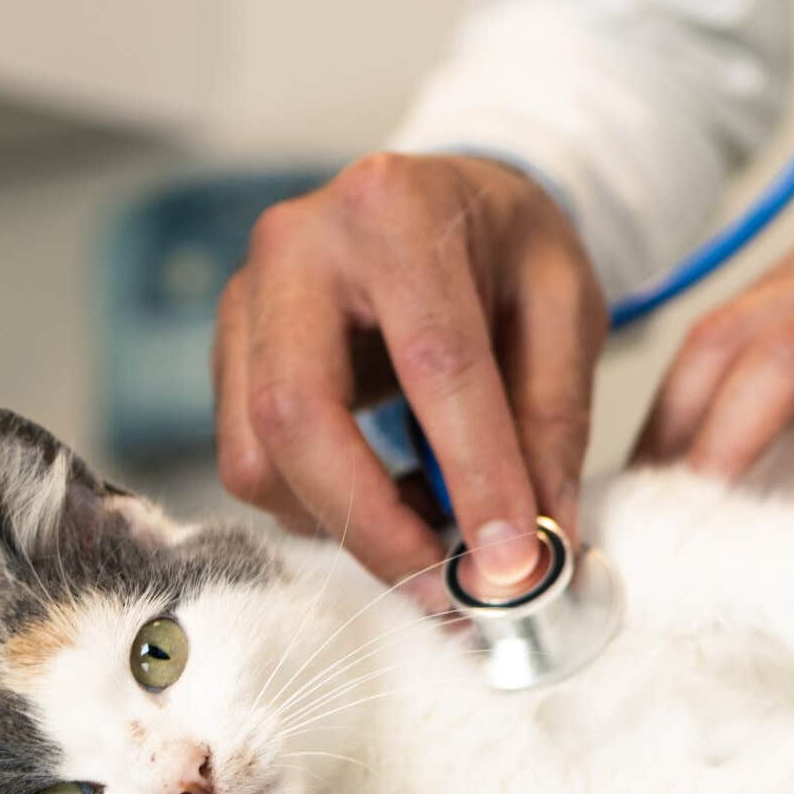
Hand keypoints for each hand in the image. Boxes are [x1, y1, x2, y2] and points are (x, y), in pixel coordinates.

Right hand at [212, 153, 605, 598]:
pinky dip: (322, 506)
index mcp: (395, 210)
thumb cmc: (507, 245)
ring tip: (433, 529)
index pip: (433, 363)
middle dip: (373, 523)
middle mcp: (297, 245)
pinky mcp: (229, 350)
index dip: (476, 473)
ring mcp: (244, 298)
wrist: (445, 202)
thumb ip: (554, 418)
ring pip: (257, 455)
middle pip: (297, 414)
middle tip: (446, 590)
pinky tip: (391, 498)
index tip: (513, 562)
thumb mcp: (565, 306)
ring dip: (343, 523)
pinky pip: (252, 460)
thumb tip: (546, 540)